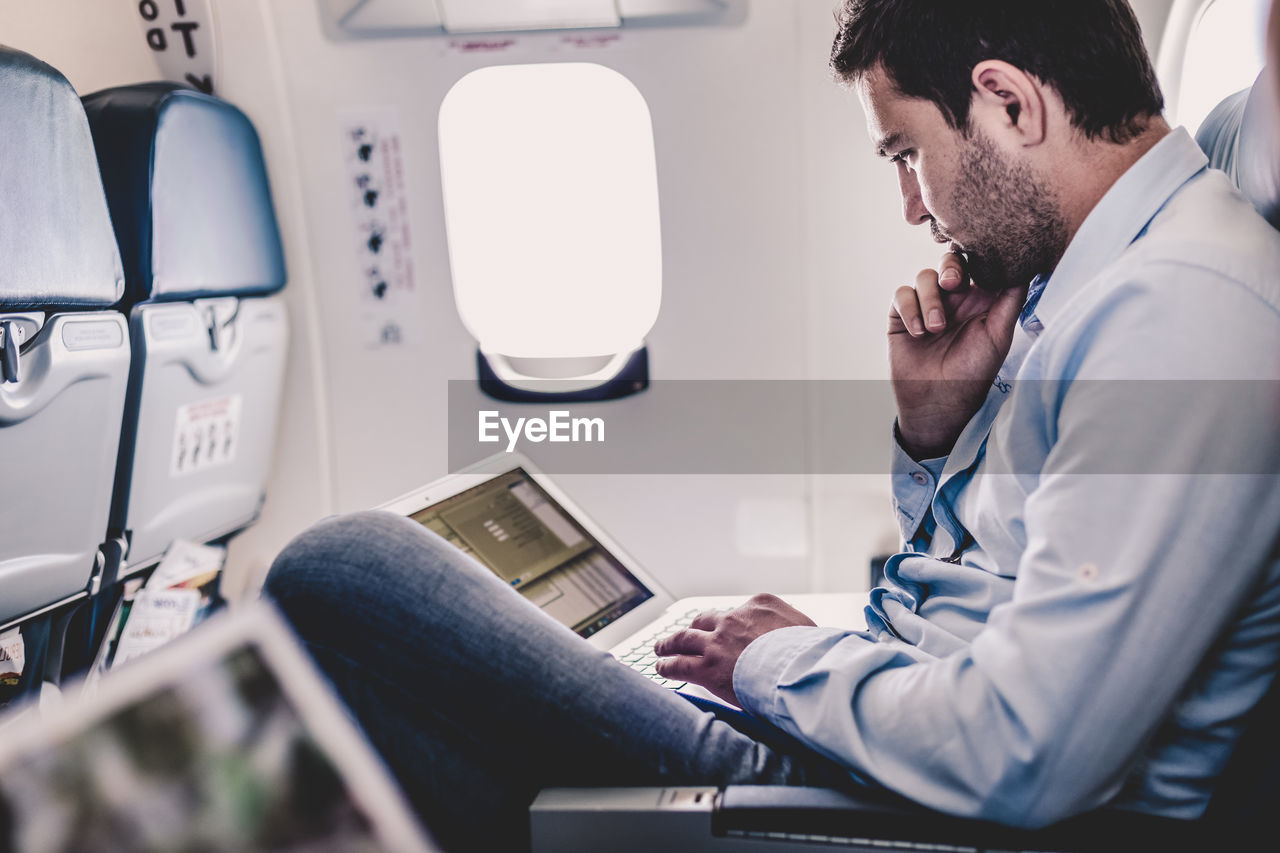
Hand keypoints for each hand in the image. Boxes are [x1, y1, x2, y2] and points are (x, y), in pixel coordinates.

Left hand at [653, 594, 815, 705]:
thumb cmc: (812, 654)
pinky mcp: (706, 667)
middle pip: (707, 619)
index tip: (728, 627)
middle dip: (697, 626)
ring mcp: (717, 641)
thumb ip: (795, 627)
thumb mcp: (809, 628)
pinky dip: (666, 665)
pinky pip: (679, 664)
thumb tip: (802, 635)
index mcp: (760, 604)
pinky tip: (660, 667)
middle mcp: (734, 618)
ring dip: (670, 642)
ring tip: (661, 646)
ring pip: (684, 638)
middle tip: (689, 631)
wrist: (800, 670)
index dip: (731, 622)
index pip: (740, 611)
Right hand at [889, 252, 1026, 458]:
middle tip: (952, 284)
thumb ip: (1011, 299)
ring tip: (935, 328)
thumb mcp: (999, 335)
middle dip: (949, 268)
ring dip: (929, 299)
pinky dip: (909, 310)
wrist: (939, 403)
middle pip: (948, 261)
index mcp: (979, 298)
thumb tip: (1024, 265)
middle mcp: (953, 298)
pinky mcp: (902, 316)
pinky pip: (901, 295)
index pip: (977, 263)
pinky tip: (918, 332)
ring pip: (923, 277)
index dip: (975, 256)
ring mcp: (926, 305)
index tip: (978, 264)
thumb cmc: (974, 373)